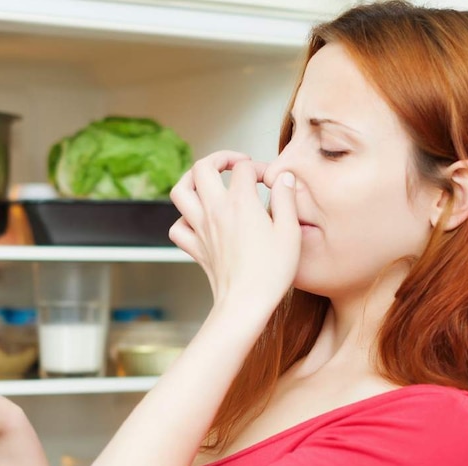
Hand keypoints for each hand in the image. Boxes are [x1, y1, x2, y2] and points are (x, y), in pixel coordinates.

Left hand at [169, 150, 300, 321]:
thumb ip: (286, 199)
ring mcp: (200, 229)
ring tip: (208, 180)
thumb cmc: (271, 272)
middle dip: (219, 158)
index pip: (244, 168)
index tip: (271, 180)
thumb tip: (283, 178)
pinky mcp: (195, 248)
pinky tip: (200, 219)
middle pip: (201, 167)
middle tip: (236, 164)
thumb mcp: (290, 231)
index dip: (259, 167)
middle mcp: (215, 211)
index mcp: (240, 203)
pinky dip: (184, 218)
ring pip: (180, 191)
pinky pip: (177, 226)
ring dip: (192, 179)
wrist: (245, 304)